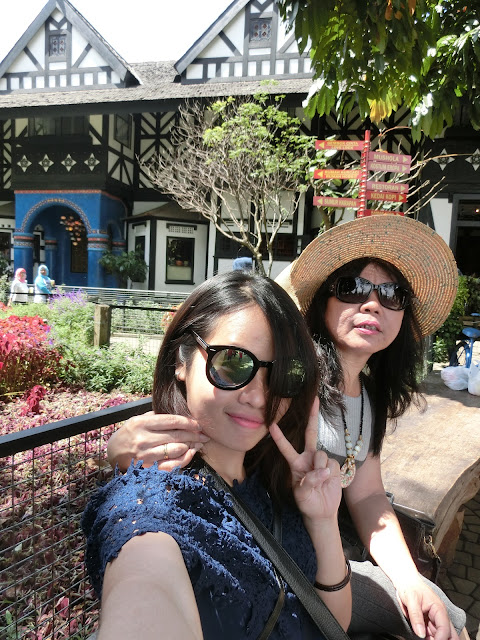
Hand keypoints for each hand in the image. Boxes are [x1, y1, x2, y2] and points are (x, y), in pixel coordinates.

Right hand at [107, 411, 209, 470]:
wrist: (113, 453)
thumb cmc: (129, 434)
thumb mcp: (137, 420)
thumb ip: (155, 416)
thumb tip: (179, 414)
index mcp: (141, 423)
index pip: (171, 421)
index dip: (188, 422)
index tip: (198, 424)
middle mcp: (143, 438)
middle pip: (176, 435)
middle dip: (194, 434)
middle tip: (204, 434)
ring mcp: (145, 454)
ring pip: (175, 449)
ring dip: (191, 446)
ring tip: (198, 443)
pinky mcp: (147, 467)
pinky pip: (170, 464)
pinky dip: (183, 458)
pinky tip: (189, 453)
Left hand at [269, 397, 341, 522]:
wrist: (322, 511)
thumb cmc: (307, 502)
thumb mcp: (301, 495)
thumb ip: (309, 481)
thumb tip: (322, 470)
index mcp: (295, 463)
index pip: (286, 448)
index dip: (279, 437)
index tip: (272, 425)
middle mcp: (308, 458)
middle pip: (310, 433)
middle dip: (312, 416)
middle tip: (314, 399)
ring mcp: (321, 460)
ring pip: (320, 455)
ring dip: (319, 468)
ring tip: (319, 481)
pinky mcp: (333, 466)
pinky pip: (331, 464)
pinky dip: (328, 473)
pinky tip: (328, 481)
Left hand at [396, 577, 458, 639]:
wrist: (406, 581)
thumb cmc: (410, 586)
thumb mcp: (411, 599)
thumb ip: (415, 616)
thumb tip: (420, 634)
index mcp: (439, 609)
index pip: (445, 629)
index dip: (440, 639)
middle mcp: (440, 616)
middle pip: (450, 635)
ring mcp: (435, 621)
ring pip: (442, 636)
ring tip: (425, 638)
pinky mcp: (428, 624)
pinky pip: (432, 635)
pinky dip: (430, 639)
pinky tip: (423, 638)